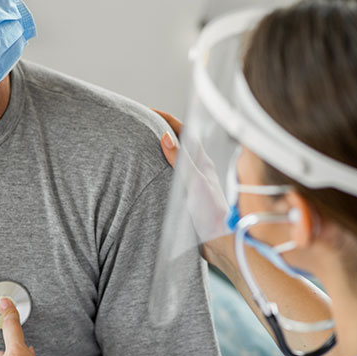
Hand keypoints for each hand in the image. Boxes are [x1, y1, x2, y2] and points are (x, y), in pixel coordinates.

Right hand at [152, 109, 229, 243]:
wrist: (219, 243)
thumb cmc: (212, 214)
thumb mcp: (194, 184)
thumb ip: (180, 161)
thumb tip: (166, 137)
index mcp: (202, 162)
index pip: (183, 131)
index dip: (166, 119)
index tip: (147, 112)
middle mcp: (197, 170)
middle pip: (177, 143)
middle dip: (159, 131)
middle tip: (139, 125)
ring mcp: (191, 184)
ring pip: (171, 161)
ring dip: (156, 152)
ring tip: (137, 146)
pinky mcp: (185, 198)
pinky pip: (167, 178)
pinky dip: (155, 171)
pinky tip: (144, 176)